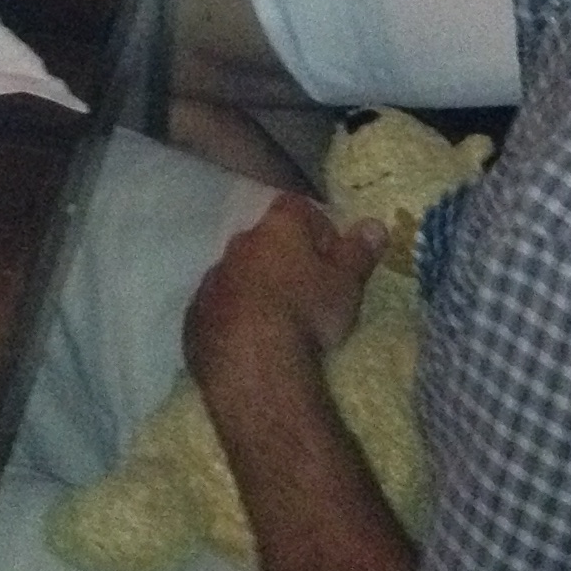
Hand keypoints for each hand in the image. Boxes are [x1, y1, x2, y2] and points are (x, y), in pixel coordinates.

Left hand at [185, 195, 385, 399]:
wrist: (253, 362)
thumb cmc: (308, 314)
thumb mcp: (347, 284)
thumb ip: (360, 251)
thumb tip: (376, 224)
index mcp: (276, 227)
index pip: (298, 208)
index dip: (319, 229)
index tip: (333, 257)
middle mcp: (239, 243)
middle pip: (265, 241)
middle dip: (283, 260)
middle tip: (307, 292)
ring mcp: (212, 280)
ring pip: (237, 274)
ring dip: (255, 290)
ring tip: (278, 323)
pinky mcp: (194, 317)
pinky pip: (217, 309)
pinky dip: (232, 319)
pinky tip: (249, 344)